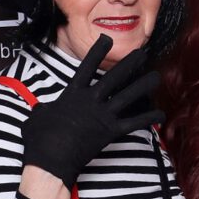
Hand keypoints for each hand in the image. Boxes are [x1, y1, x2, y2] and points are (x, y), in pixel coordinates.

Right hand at [18, 36, 158, 183]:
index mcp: (72, 94)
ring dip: (143, 86)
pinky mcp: (110, 132)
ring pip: (128, 96)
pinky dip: (148, 119)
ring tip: (156, 76)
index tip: (107, 39)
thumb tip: (43, 109)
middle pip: (114, 77)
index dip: (97, 52)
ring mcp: (102, 115)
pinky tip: (161, 115)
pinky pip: (133, 123)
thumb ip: (44, 108)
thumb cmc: (39, 138)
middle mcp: (91, 100)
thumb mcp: (37, 116)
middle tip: (142, 53)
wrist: (50, 159)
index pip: (87, 67)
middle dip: (129, 64)